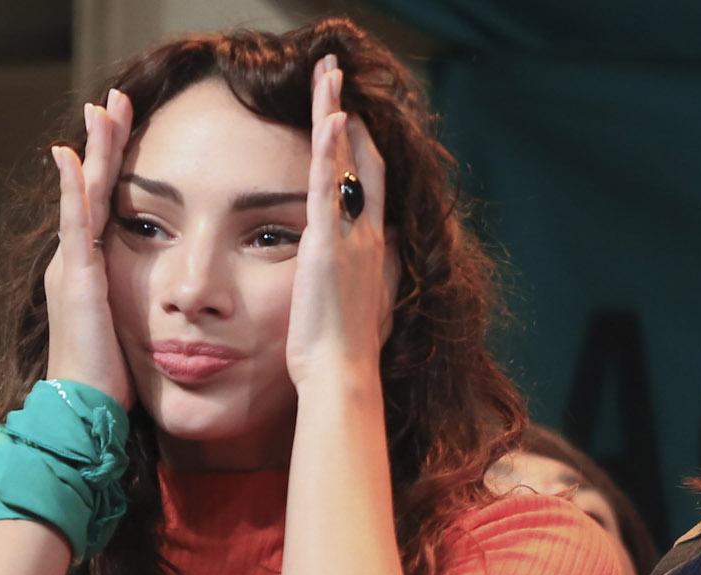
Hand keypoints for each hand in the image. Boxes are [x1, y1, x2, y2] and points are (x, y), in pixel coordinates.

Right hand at [43, 89, 135, 408]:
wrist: (88, 411)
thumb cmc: (119, 380)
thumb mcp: (143, 333)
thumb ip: (162, 309)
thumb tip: (193, 304)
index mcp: (100, 271)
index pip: (112, 205)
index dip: (121, 167)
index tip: (133, 128)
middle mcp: (81, 262)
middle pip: (95, 188)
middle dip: (106, 144)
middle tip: (115, 100)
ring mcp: (75, 268)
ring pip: (85, 196)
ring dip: (94, 152)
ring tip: (100, 110)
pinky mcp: (79, 281)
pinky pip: (77, 226)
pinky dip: (74, 191)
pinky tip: (74, 159)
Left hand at [285, 55, 399, 389]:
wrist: (343, 375)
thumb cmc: (345, 353)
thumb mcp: (361, 310)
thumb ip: (366, 282)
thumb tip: (372, 271)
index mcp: (372, 249)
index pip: (370, 186)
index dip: (361, 148)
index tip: (349, 118)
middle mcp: (369, 235)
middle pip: (366, 161)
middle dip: (351, 116)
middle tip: (337, 78)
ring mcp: (352, 237)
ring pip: (347, 162)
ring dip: (336, 113)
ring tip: (327, 74)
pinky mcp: (328, 244)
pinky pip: (330, 186)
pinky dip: (332, 150)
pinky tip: (332, 115)